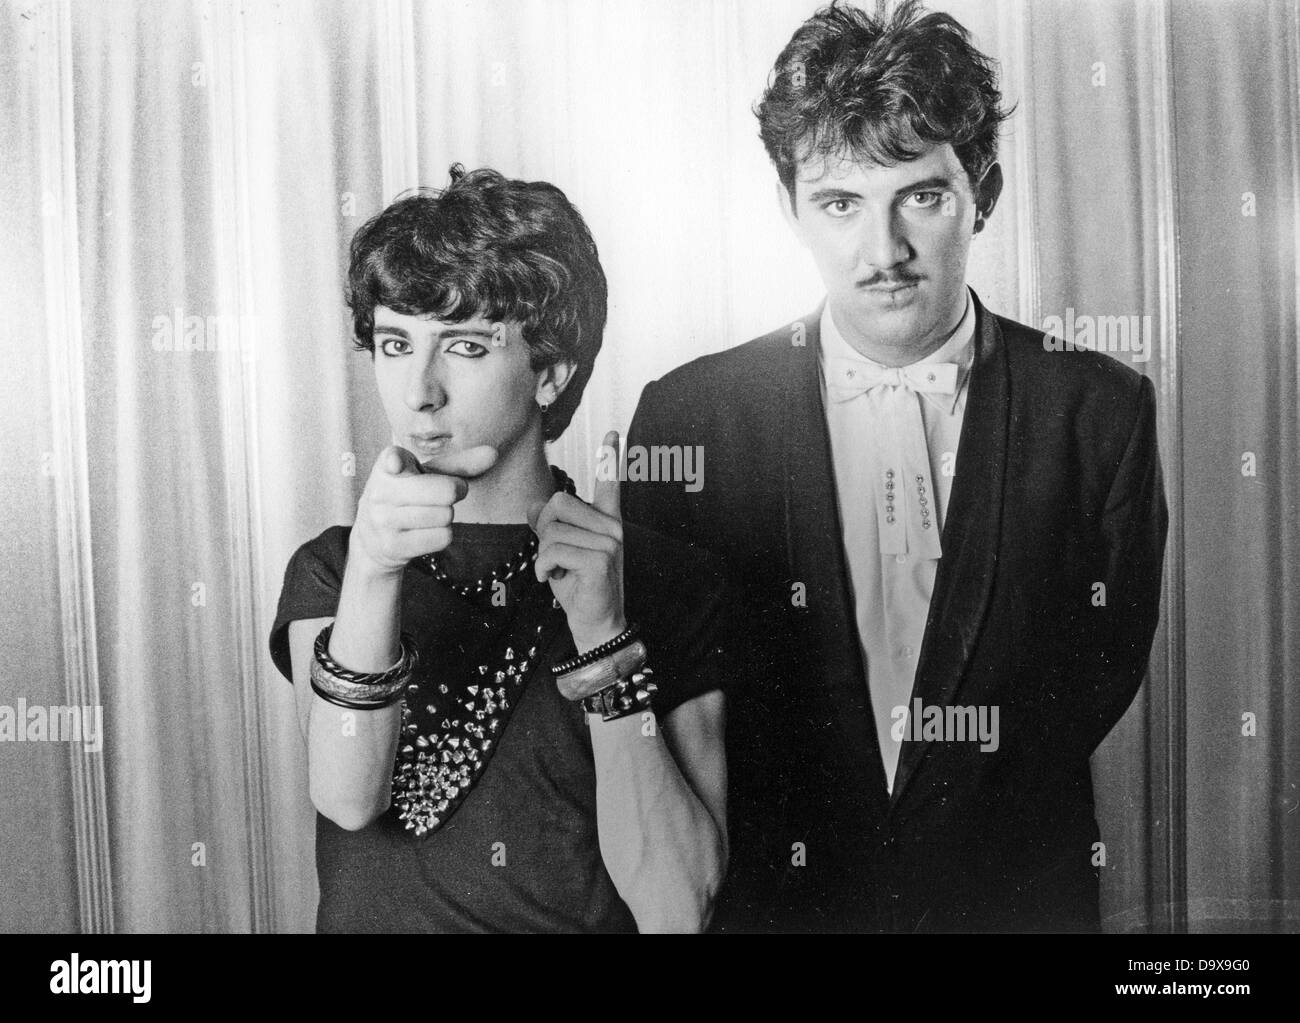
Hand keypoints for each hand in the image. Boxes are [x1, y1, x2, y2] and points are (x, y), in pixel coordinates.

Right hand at [350, 443, 497, 575]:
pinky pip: (442, 537)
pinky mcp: (393, 546)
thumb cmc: (408, 497)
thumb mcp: (426, 475)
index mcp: (387, 466)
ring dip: (446, 516)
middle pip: (446, 492)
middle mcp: (380, 492)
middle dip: (454, 493)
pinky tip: (424, 532)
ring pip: (445, 516)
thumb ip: (459, 464)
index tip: (395, 464)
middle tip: (442, 495)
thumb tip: (494, 453)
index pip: (391, 459)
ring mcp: (383, 521)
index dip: (395, 461)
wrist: (373, 539)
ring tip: (426, 514)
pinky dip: (442, 534)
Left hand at [528, 430, 625, 651]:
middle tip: (551, 554)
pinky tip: (553, 579)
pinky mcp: (600, 560)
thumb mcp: (559, 552)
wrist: (594, 624)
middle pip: (559, 503)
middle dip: (543, 528)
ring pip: (553, 530)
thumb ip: (550, 527)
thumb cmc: (578, 588)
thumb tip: (535, 505)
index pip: (609, 483)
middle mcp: (612, 528)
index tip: (613, 432)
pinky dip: (543, 568)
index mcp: (606, 522)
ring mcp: (610, 543)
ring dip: (543, 555)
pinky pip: (554, 551)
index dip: (610, 457)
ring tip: (557, 571)